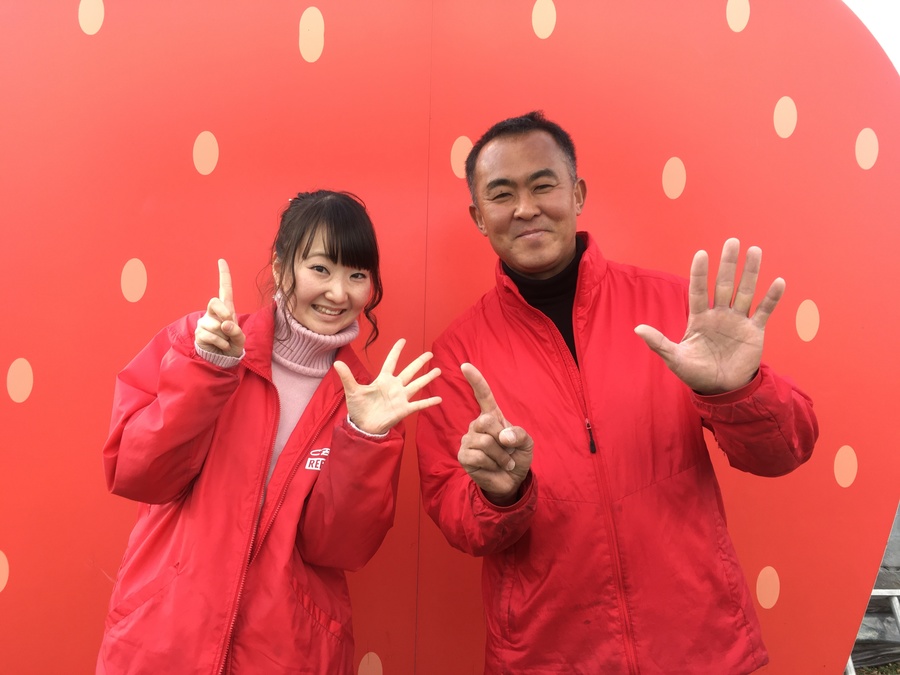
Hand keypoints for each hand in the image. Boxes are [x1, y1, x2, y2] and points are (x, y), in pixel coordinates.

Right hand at [194, 259, 246, 357]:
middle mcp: (213, 313)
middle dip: (223, 312)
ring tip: (226, 341)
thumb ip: (236, 332)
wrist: (223, 358)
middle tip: (228, 325)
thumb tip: (225, 324)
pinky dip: (220, 343)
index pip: (225, 289)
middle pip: (214, 302)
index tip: (221, 260)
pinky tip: (221, 345)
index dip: (224, 275)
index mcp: (226, 309)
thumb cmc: (233, 344)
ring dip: (224, 336)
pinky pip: (210, 335)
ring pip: (214, 324)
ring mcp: (204, 322)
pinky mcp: (199, 333)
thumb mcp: (240, 339)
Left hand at [334, 338, 441, 434]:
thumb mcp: (352, 391)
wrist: (363, 426)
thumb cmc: (358, 408)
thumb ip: (347, 377)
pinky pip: (419, 404)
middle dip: (419, 362)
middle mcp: (394, 387)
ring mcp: (400, 398)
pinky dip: (429, 402)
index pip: (391, 362)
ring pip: (417, 385)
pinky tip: (439, 398)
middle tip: (430, 353)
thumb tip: (337, 362)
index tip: (403, 340)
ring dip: (427, 378)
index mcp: (382, 380)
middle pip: (409, 371)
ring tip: (439, 370)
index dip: (396, 351)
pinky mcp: (404, 409)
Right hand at [457, 363, 532, 505]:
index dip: (476, 380)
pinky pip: (478, 456)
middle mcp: (476, 425)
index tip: (465, 365)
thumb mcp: (526, 443)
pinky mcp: (463, 456)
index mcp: (492, 417)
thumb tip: (502, 437)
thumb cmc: (517, 457)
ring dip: (501, 456)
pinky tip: (493, 468)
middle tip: (508, 450)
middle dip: (503, 438)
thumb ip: (519, 434)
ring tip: (504, 462)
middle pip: (486, 421)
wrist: (512, 480)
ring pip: (485, 442)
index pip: (483, 395)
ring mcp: (468, 440)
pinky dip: (492, 464)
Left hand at [634, 238, 782, 394]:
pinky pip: (764, 311)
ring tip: (754, 250)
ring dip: (750, 272)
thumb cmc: (694, 372)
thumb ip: (658, 342)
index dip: (700, 273)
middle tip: (732, 241)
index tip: (701, 254)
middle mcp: (719, 314)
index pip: (698, 290)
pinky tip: (778, 281)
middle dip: (728, 264)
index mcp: (699, 318)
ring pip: (745, 291)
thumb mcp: (675, 358)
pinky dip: (772, 298)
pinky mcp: (754, 331)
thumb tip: (637, 329)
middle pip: (724, 284)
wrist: (720, 389)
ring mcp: (737, 321)